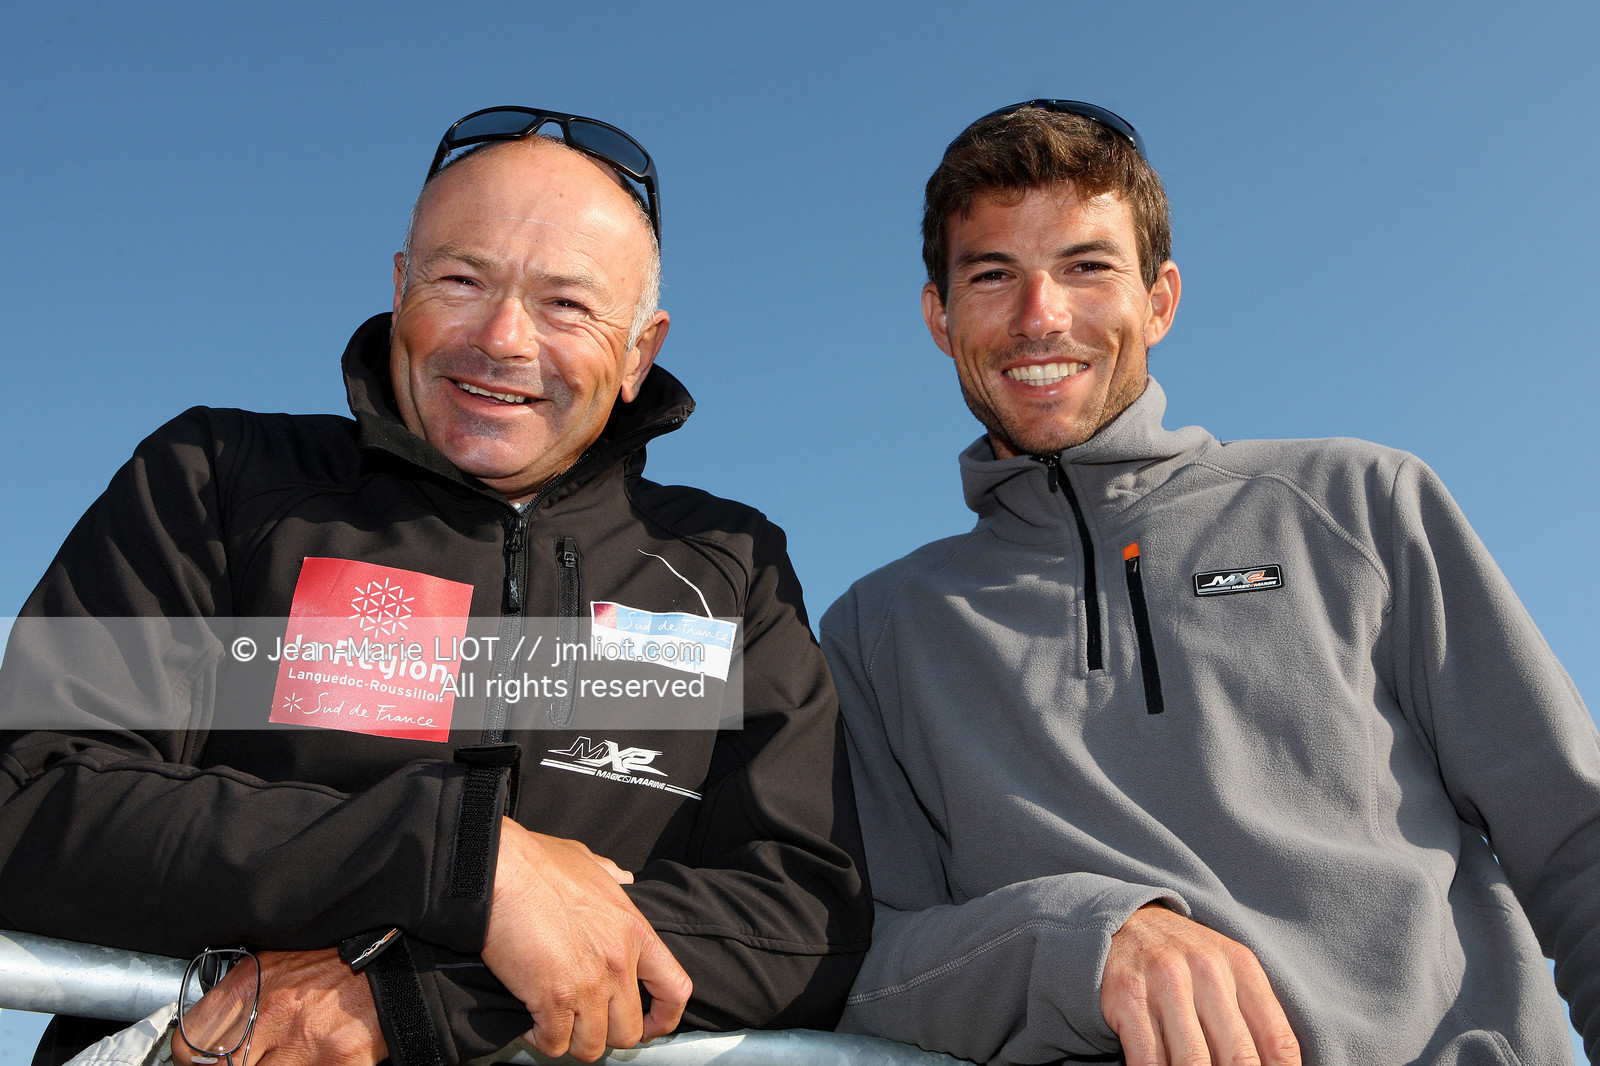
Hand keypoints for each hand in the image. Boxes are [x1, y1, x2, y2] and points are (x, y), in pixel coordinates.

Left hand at [172, 948, 384, 1065]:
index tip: (207, 1064)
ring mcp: (306, 1041)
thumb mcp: (275, 965)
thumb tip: (207, 1044)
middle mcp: (274, 1011)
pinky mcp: (337, 1061)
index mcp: (252, 983)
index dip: (195, 1062)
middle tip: (250, 1059)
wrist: (391, 963)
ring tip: (286, 1056)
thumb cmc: (333, 965)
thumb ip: (239, 1000)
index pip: (192, 1044)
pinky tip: (309, 1061)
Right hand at [480, 818, 692, 1061]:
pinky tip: (529, 1021)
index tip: (650, 1026)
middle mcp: (619, 962)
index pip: (675, 989)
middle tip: (584, 1023)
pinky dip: (540, 1039)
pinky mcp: (552, 999)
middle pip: (629, 1032)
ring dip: (572, 1041)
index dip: (665, 1018)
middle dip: (606, 1035)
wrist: (499, 870)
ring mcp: (588, 984)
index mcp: (634, 930)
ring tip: (554, 1023)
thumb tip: (623, 876)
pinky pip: (554, 1045)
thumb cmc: (537, 863)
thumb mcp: (588, 862)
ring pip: (592, 1047)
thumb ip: (612, 875)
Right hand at [1101, 904, 1300, 1065]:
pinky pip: (1150, 1060)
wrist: (1125, 921)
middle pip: (1239, 1058)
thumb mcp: (1227, 970)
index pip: (1278, 1042)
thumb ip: (1254, 1016)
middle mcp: (1206, 969)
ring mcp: (1164, 982)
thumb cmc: (1185, 959)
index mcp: (1240, 965)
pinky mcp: (1128, 997)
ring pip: (1194, 1063)